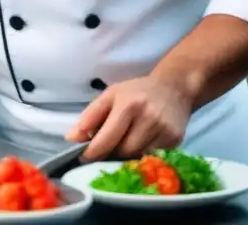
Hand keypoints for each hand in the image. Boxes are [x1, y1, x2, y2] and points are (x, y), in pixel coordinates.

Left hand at [65, 75, 193, 160]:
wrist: (174, 88)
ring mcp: (165, 131)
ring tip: (120, 147)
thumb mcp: (109, 96)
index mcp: (129, 104)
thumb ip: (89, 117)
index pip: (108, 137)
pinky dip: (141, 155)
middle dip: (110, 154)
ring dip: (125, 157)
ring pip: (138, 157)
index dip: (93, 151)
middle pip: (123, 151)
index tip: (83, 158)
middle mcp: (149, 118)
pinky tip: (139, 145)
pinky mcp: (176, 141)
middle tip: (102, 152)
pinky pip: (153, 157)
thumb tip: (71, 138)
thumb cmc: (136, 92)